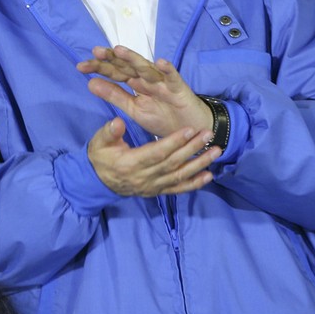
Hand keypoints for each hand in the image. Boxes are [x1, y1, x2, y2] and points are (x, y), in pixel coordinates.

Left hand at [78, 45, 213, 137]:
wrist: (188, 132)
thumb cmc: (162, 117)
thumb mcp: (133, 109)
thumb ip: (114, 96)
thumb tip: (90, 83)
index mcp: (135, 83)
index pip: (115, 72)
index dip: (99, 68)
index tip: (80, 67)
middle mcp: (147, 79)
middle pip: (127, 66)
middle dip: (112, 58)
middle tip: (96, 52)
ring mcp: (163, 82)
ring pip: (147, 68)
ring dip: (134, 59)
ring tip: (119, 50)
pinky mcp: (179, 88)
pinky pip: (173, 77)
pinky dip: (168, 69)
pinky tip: (161, 62)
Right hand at [88, 116, 218, 196]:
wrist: (98, 182)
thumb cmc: (101, 157)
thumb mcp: (99, 142)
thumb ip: (109, 132)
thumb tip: (118, 122)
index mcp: (131, 163)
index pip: (157, 153)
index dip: (174, 142)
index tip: (189, 130)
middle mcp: (144, 177)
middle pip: (173, 163)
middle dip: (192, 148)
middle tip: (208, 135)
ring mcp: (152, 186)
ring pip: (179, 176)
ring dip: (199, 164)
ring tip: (216, 152)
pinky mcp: (157, 191)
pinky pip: (178, 189)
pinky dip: (194, 183)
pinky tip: (209, 176)